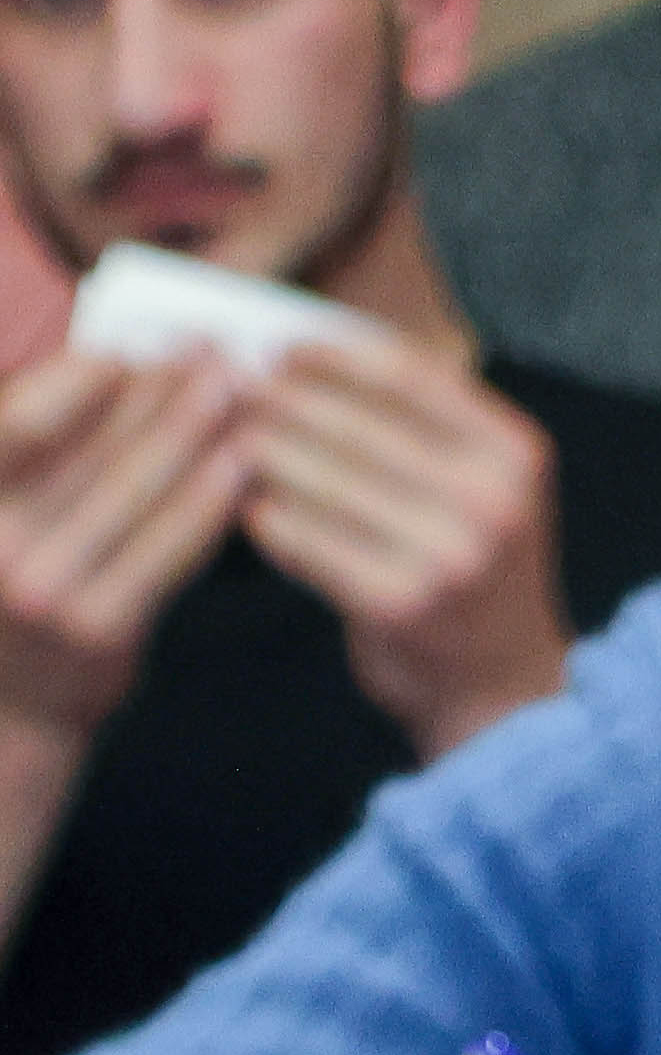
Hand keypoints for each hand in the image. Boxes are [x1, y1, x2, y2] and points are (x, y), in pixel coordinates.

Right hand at [0, 346, 260, 741]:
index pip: (20, 420)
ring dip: (194, 431)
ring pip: (135, 491)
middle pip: (90, 446)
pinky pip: (168, 550)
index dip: (80, 376)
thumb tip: (112, 364)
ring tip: (236, 388)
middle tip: (210, 347)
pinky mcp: (99, 628)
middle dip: (158, 390)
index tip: (135, 345)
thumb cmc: (18, 583)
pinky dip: (208, 501)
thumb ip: (41, 454)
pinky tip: (242, 463)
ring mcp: (43, 588)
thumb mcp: (3, 515)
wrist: (12, 708)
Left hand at [238, 333, 570, 753]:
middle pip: (352, 422)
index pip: (406, 375)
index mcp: (515, 454)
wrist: (505, 685)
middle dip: (276, 400)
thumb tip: (304, 352)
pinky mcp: (398, 603)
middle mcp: (492, 501)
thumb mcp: (483, 485)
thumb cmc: (473, 568)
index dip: (328, 353)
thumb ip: (422, 423)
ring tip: (228, 445)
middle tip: (224, 391)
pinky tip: (253, 515)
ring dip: (258, 454)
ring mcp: (448, 555)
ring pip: (318, 478)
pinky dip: (267, 520)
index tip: (276, 347)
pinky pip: (302, 539)